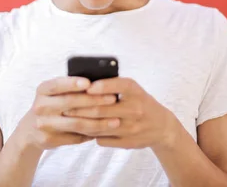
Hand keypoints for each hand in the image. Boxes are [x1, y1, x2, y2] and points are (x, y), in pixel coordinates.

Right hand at [16, 76, 121, 150]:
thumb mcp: (54, 94)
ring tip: (115, 120)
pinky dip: (92, 134)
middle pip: (70, 103)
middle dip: (94, 100)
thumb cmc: (51, 106)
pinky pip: (75, 137)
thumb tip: (101, 83)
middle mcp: (40, 106)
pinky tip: (105, 131)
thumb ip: (71, 88)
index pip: (57, 84)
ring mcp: (43, 124)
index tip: (89, 82)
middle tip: (113, 99)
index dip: (72, 83)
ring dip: (98, 122)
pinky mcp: (49, 139)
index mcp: (42, 90)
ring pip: (75, 123)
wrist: (30, 130)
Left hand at [63, 77, 180, 149]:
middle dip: (81, 107)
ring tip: (68, 118)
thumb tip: (85, 84)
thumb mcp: (133, 91)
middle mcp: (136, 109)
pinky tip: (81, 130)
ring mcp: (132, 128)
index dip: (103, 86)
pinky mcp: (128, 142)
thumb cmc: (140, 103)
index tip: (87, 86)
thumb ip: (114, 86)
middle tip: (65, 106)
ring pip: (100, 126)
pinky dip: (91, 134)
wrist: (161, 127)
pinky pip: (103, 139)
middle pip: (103, 109)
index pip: (120, 85)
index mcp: (137, 92)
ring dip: (82, 122)